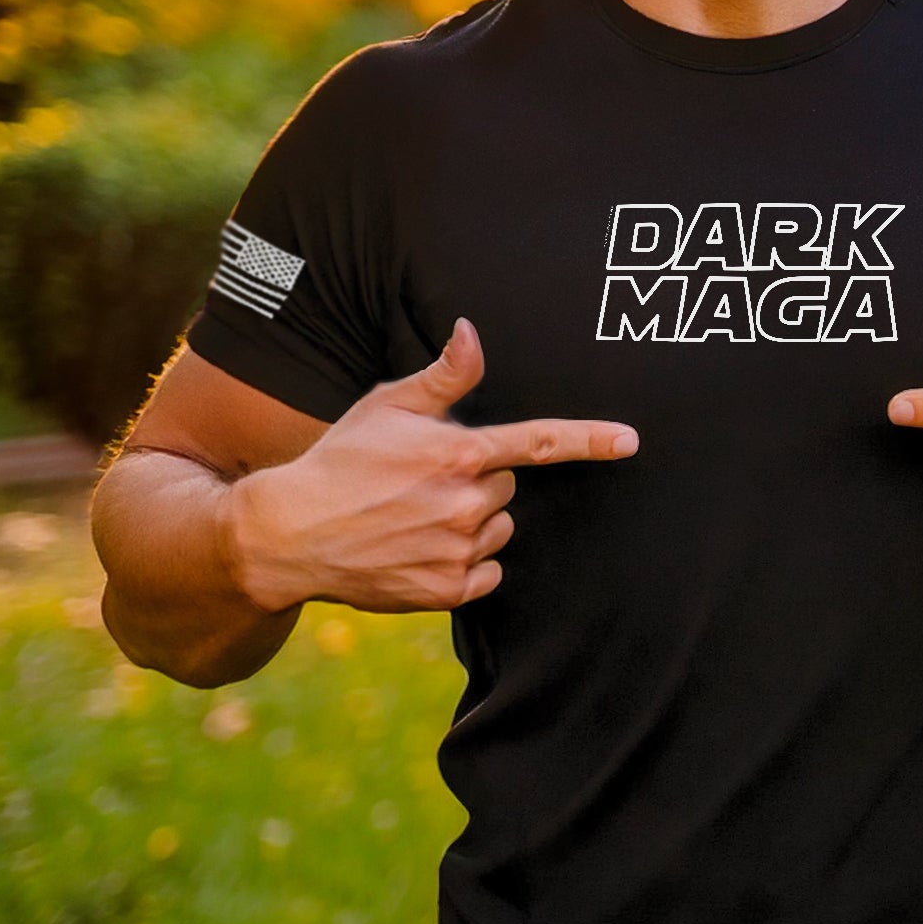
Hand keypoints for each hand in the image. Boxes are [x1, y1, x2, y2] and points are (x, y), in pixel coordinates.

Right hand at [226, 318, 638, 613]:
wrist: (291, 533)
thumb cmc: (341, 459)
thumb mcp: (387, 406)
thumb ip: (443, 375)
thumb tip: (472, 332)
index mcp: (458, 452)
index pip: (539, 442)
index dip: (590, 439)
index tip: (631, 440)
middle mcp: (465, 503)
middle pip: (508, 486)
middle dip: (479, 479)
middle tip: (425, 480)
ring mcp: (457, 550)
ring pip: (499, 530)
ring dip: (472, 522)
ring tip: (416, 514)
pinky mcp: (446, 590)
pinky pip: (487, 573)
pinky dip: (465, 563)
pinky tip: (421, 548)